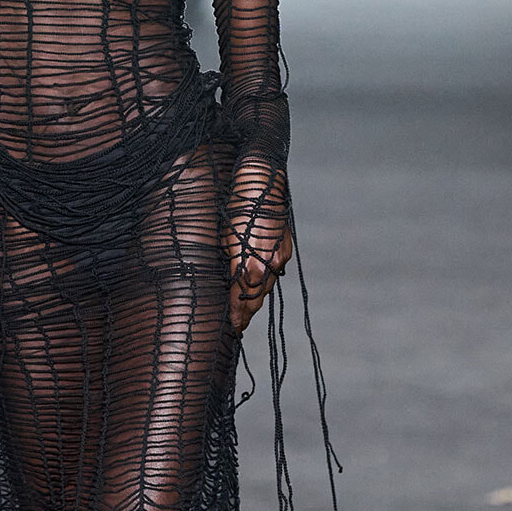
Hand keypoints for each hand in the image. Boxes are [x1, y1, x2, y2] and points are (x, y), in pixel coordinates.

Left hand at [223, 171, 292, 334]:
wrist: (261, 183)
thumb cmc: (237, 206)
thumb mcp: (226, 237)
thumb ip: (230, 264)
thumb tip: (230, 283)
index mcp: (251, 262)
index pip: (241, 296)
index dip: (236, 313)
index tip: (232, 326)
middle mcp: (269, 263)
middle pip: (256, 297)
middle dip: (246, 313)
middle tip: (237, 327)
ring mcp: (279, 257)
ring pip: (266, 286)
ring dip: (255, 300)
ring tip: (245, 313)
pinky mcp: (284, 249)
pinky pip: (273, 273)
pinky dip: (264, 283)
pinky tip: (257, 289)